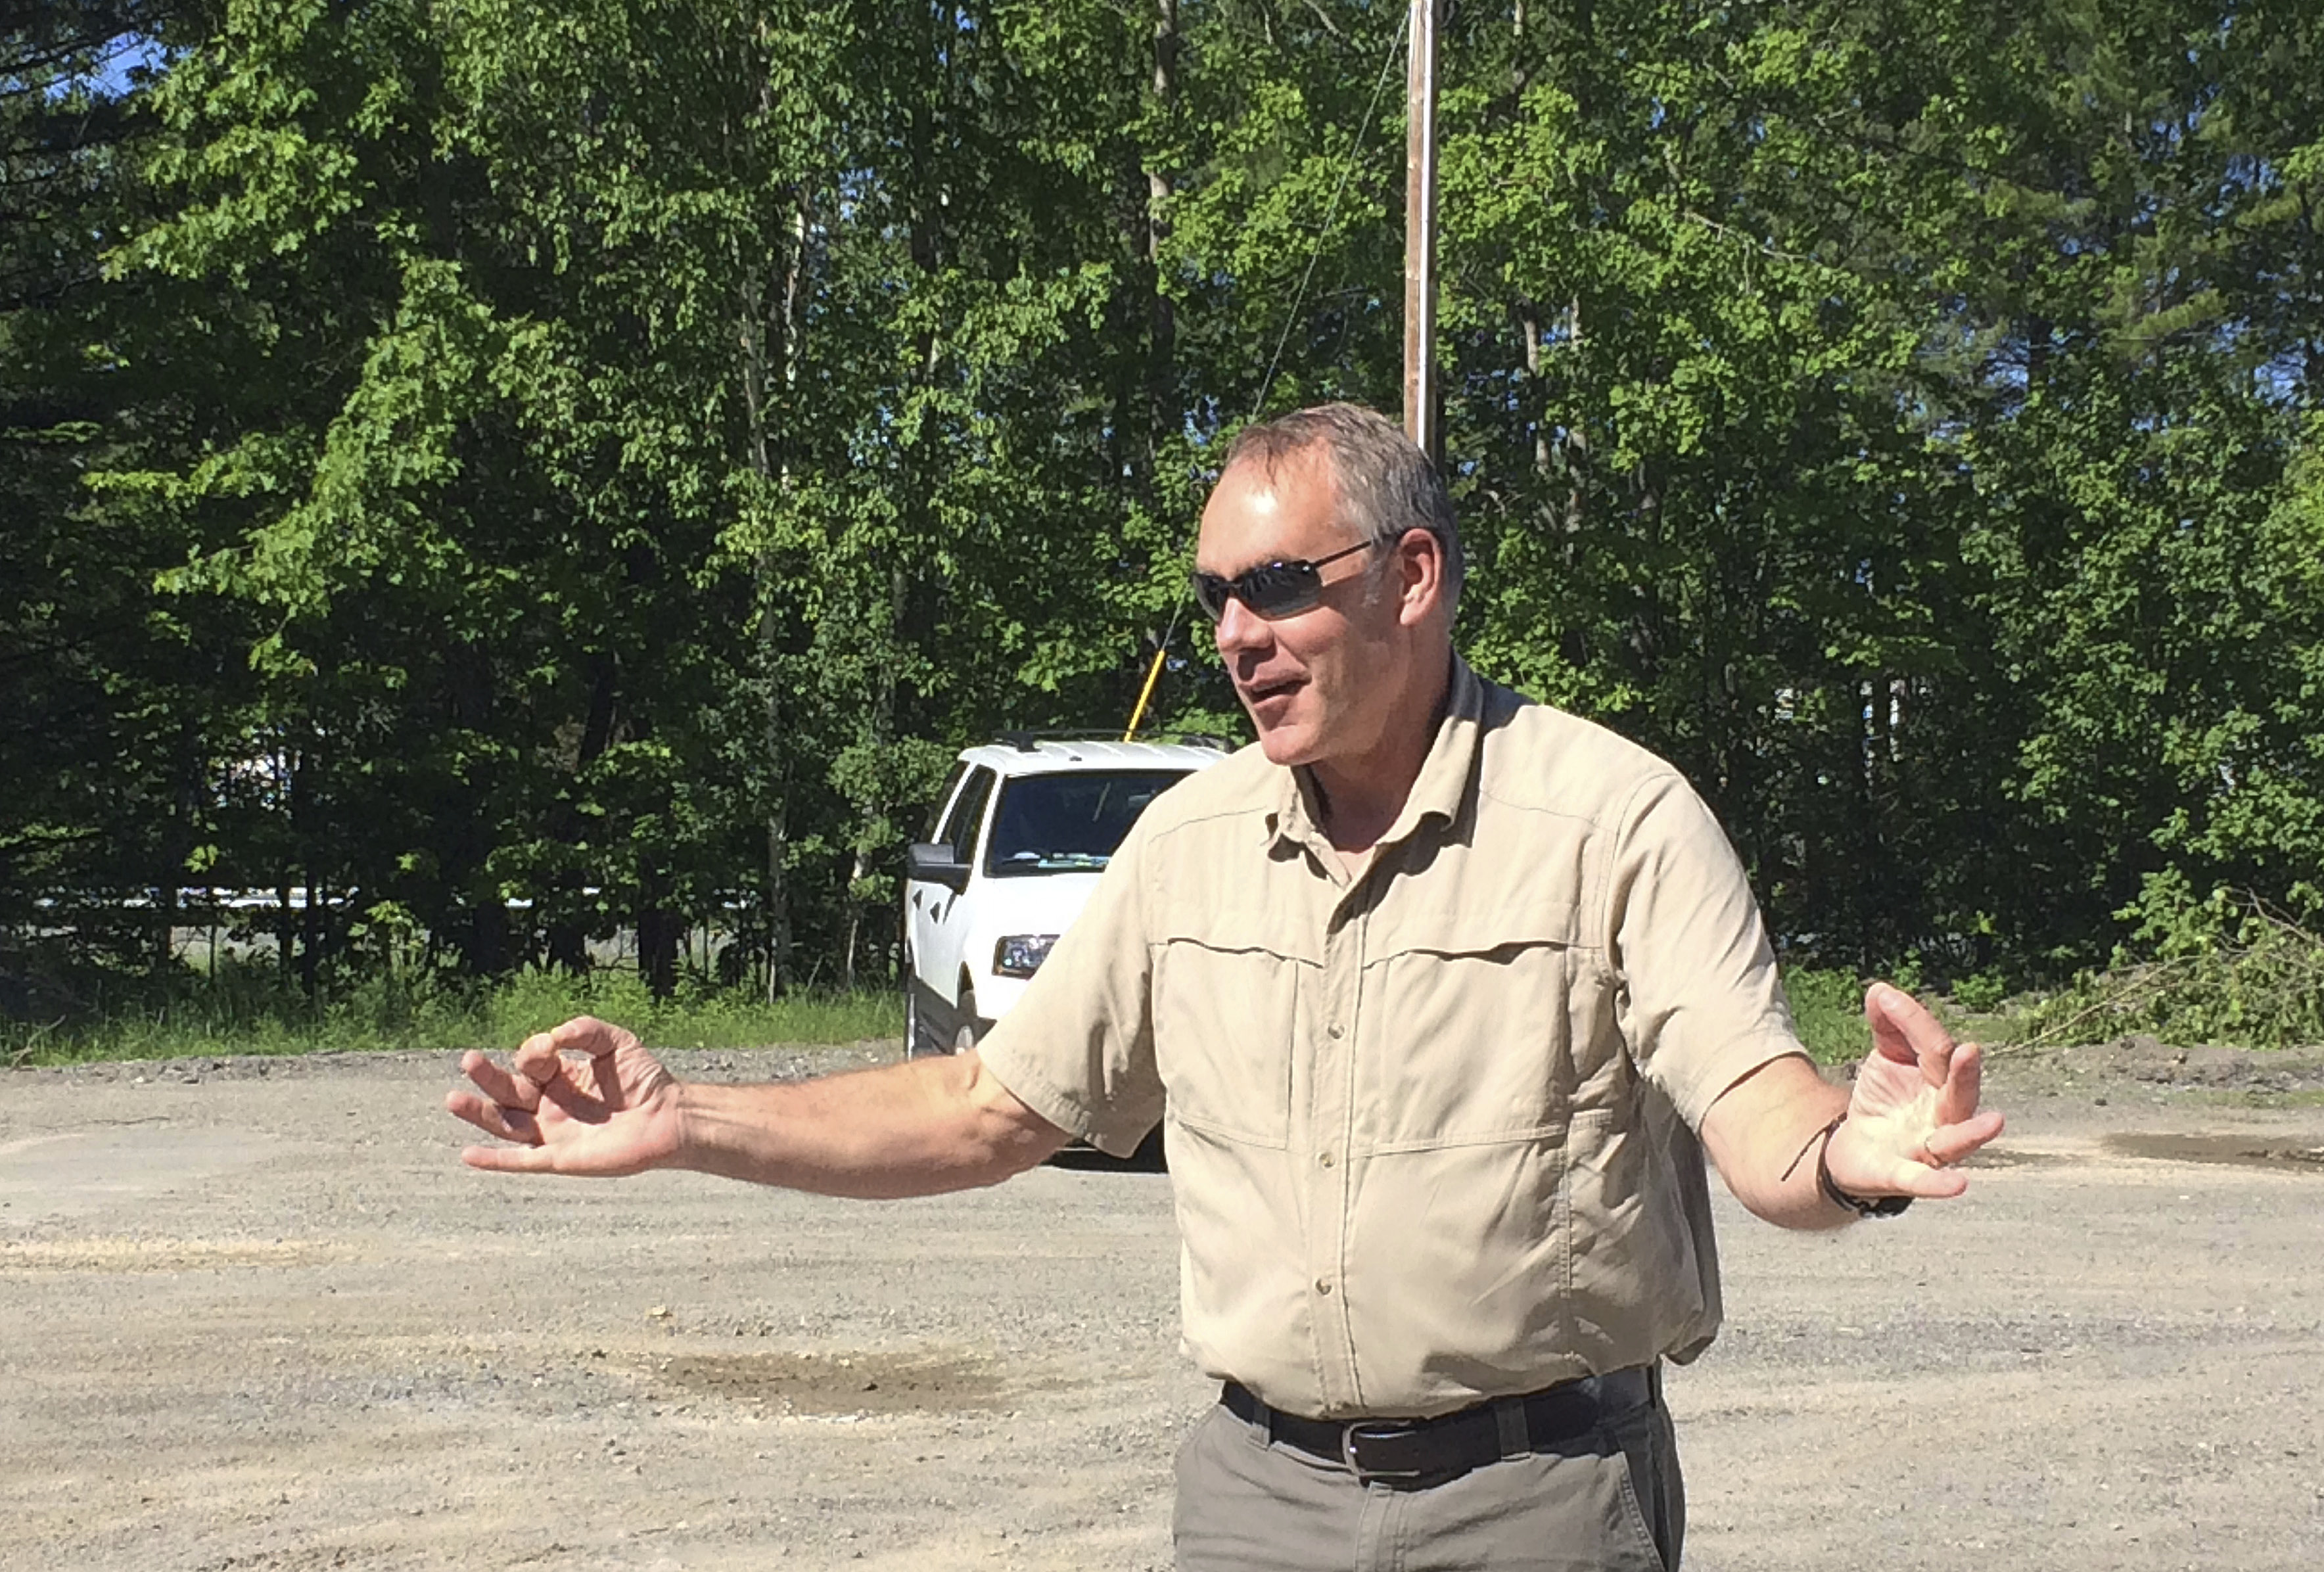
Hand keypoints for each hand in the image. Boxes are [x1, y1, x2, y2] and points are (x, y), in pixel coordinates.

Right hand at [445, 1015, 682, 1175]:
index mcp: (560, 1075)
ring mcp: (553, 1132)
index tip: (552, 1046)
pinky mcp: (560, 1158)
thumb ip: (584, 1030)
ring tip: (453, 1100)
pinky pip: (521, 1161)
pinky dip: (494, 1160)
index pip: (530, 1061)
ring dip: (478, 1114)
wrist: (669, 1116)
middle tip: (468, 1061)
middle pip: (507, 1091)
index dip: (534, 1051)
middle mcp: (550, 1103)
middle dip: (487, 1077)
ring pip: (505, 1124)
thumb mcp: (616, 1042)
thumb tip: (551, 1035)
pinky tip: (468, 1154)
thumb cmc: (645, 1079)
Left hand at [1824, 982, 2004, 1200]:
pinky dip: (1940, 1184)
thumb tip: (1880, 990)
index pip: (1935, 1049)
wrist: (1853, 1149)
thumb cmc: (1886, 1099)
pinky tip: (1959, 1186)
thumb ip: (1887, 1026)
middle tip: (1970, 1051)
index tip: (1884, 998)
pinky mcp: (1903, 1175)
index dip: (1912, 1022)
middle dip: (1965, 1075)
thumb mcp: (1886, 1058)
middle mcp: (1945, 1115)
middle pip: (1960, 1094)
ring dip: (1974, 1133)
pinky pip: (1924, 1181)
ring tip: (1995, 1122)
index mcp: (1942, 1081)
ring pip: (1957, 1140)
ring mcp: (1929, 1148)